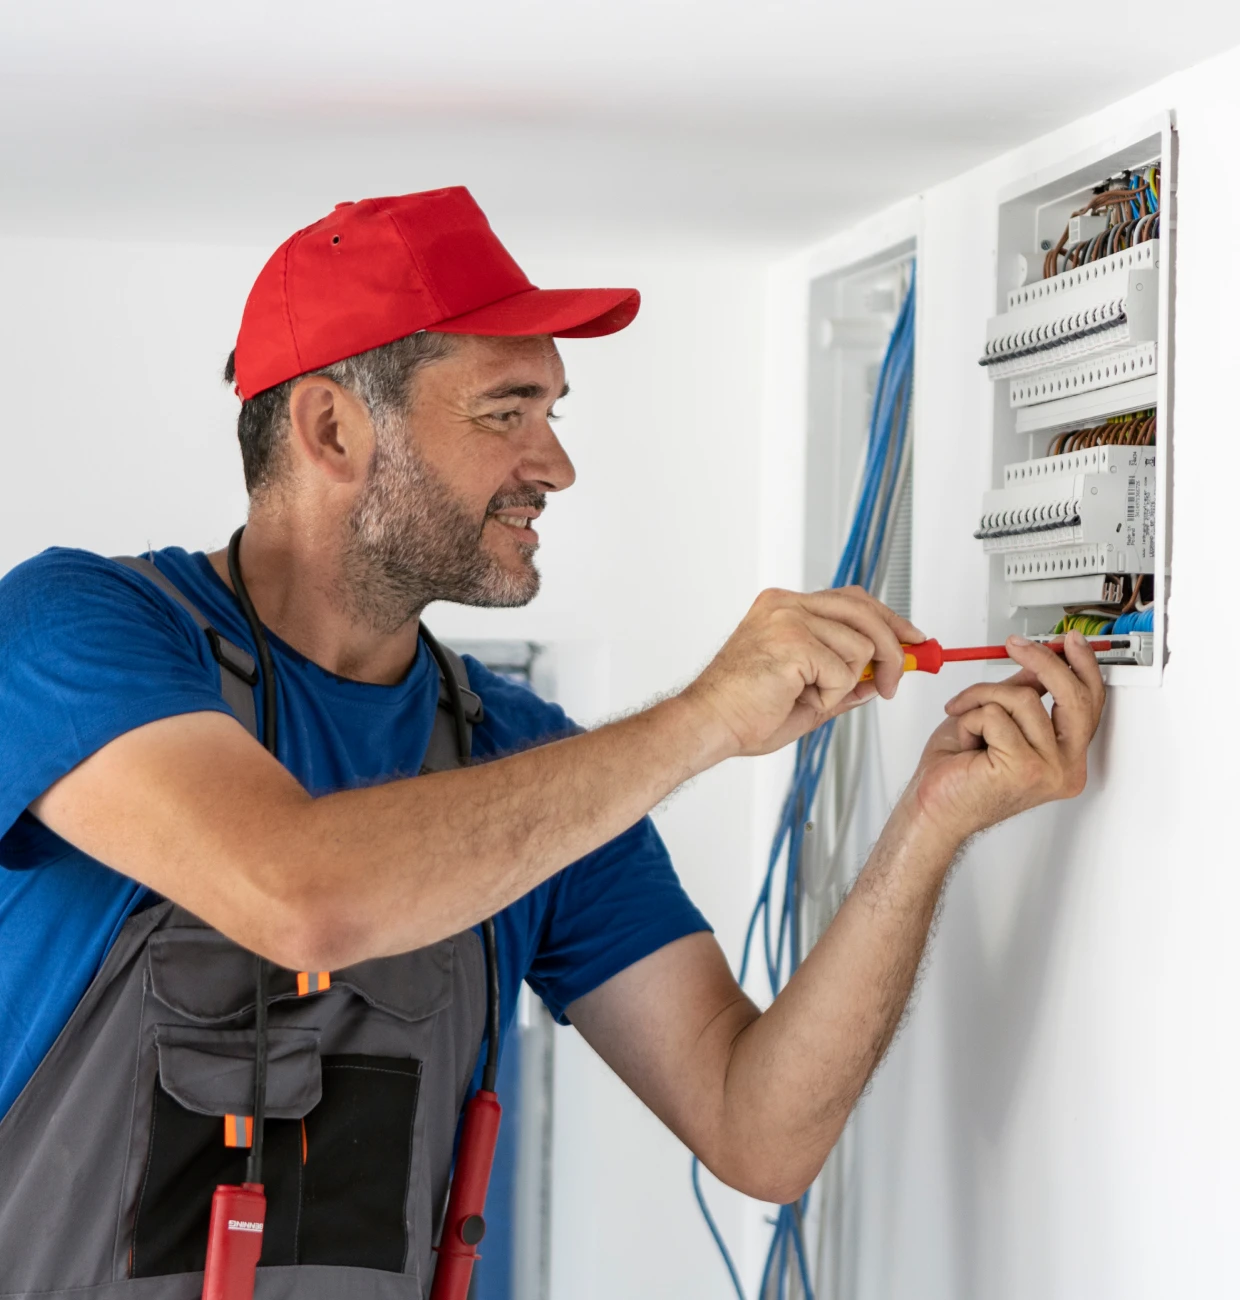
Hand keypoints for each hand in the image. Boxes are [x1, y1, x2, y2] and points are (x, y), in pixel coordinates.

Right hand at [679, 586, 923, 757]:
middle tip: (893, 684)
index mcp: (784, 607)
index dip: (888, 620)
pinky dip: (830, 695)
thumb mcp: (807, 694)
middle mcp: (786, 605)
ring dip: (846, 683)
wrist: (708, 725)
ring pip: (861, 645)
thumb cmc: (743, 712)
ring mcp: (788, 619)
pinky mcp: (793, 641)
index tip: (913, 640)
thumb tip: (880, 680)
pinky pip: (844, 671)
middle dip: (893, 649)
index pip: (852, 600)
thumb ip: (844, 681)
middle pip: (865, 611)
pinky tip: (798, 698)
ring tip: (810, 696)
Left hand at [903, 631, 1104, 842]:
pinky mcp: (1023, 768)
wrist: (932, 809)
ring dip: (982, 698)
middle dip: (1042, 662)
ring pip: (1022, 698)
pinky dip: (971, 718)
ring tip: (965, 718)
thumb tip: (1037, 664)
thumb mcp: (995, 719)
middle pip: (1072, 697)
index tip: (1069, 640)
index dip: (1082, 667)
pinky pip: (995, 715)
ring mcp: (1048, 770)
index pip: (1089, 704)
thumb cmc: (957, 773)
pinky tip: (966, 741)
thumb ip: (1023, 694)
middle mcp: (1066, 768)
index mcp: (1067, 758)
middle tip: (1014, 645)